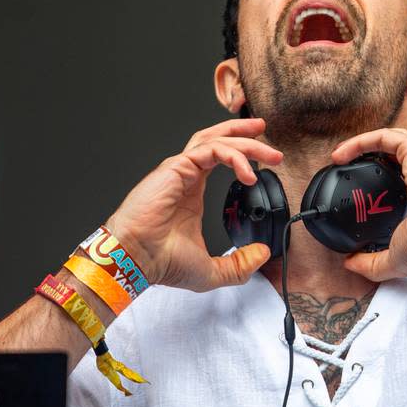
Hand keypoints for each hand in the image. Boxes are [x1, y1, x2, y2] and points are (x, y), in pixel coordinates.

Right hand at [106, 118, 282, 291]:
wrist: (136, 259)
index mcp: (192, 192)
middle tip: (270, 143)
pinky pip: (210, 151)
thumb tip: (261, 254)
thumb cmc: (162, 262)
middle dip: (246, 136)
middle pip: (217, 140)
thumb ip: (238, 264)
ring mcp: (180, 169)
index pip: (217, 158)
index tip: (263, 157)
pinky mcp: (177, 167)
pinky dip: (233, 156)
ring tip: (269, 152)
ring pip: (215, 140)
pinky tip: (248, 173)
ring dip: (245, 142)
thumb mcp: (211, 270)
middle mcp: (186, 176)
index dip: (240, 151)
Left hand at [331, 128, 406, 280]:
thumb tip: (350, 264)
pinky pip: (384, 136)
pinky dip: (361, 141)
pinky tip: (342, 153)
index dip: (376, 176)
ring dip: (361, 145)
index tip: (355, 187)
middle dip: (367, 156)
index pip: (401, 174)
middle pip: (393, 153)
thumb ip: (372, 263)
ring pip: (389, 139)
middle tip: (344, 167)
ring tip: (339, 156)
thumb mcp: (395, 258)